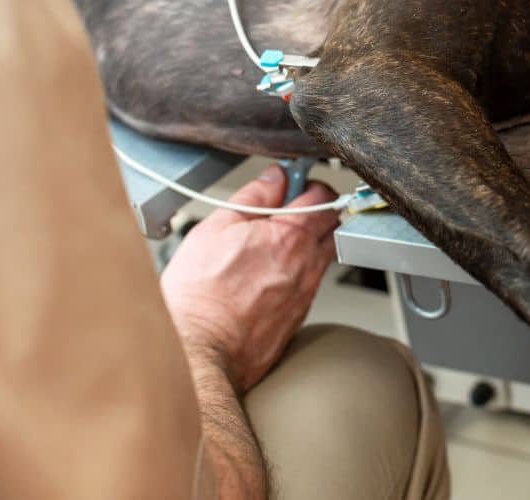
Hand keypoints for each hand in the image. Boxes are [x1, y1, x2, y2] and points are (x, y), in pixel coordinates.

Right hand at [160, 165, 339, 393]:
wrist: (198, 351)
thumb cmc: (199, 295)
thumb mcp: (217, 228)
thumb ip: (253, 196)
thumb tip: (274, 178)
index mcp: (291, 237)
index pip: (324, 196)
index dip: (309, 183)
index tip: (292, 183)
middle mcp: (307, 265)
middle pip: (332, 225)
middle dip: (314, 211)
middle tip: (283, 211)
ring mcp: (306, 293)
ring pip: (322, 255)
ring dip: (306, 243)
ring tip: (270, 245)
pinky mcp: (298, 317)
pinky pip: (309, 283)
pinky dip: (297, 272)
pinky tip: (267, 274)